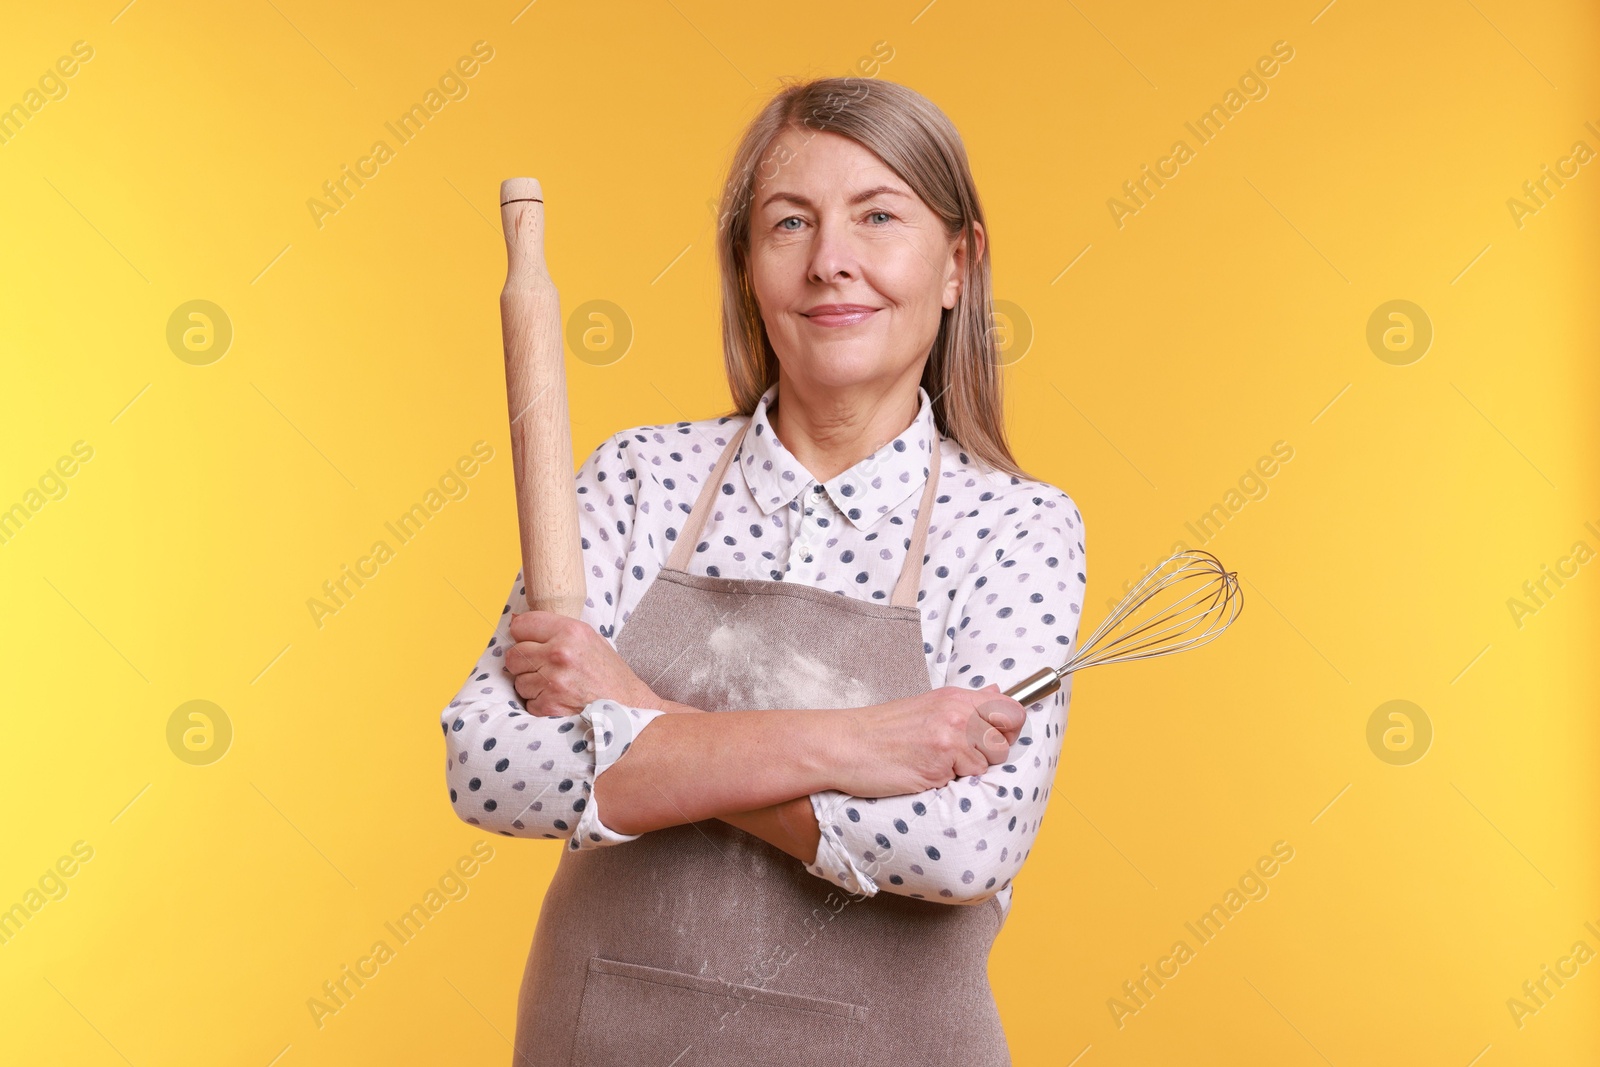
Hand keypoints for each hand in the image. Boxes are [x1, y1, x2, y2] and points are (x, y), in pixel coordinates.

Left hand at [505, 611, 657, 716]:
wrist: (628, 708)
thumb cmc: (610, 674)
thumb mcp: (590, 640)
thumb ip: (556, 631)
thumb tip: (516, 623)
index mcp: (571, 632)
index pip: (522, 624)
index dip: (523, 635)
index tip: (528, 642)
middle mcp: (559, 653)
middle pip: (514, 654)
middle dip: (524, 663)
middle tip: (543, 668)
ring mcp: (553, 681)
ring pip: (518, 681)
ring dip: (532, 686)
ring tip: (556, 686)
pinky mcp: (549, 705)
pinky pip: (528, 703)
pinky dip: (539, 704)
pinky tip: (559, 700)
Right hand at [830, 685, 1027, 797]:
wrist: (844, 745)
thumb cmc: (882, 730)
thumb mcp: (927, 705)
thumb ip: (965, 703)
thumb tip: (999, 691)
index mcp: (955, 696)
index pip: (1012, 709)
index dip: (1010, 729)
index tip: (994, 738)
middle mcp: (957, 712)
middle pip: (1006, 740)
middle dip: (990, 754)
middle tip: (959, 756)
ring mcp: (950, 736)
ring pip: (987, 764)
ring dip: (967, 771)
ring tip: (936, 764)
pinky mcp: (939, 762)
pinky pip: (964, 780)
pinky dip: (947, 782)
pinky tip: (924, 772)